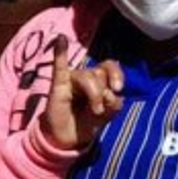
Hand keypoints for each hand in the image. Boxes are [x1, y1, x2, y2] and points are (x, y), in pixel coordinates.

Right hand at [40, 35, 124, 149]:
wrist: (69, 138)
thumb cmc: (88, 122)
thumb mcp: (108, 114)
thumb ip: (114, 103)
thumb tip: (112, 93)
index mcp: (101, 80)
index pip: (110, 66)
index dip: (117, 74)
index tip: (118, 89)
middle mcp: (87, 76)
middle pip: (100, 72)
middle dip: (104, 91)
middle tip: (101, 108)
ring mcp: (72, 79)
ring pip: (88, 76)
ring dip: (95, 95)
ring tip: (95, 110)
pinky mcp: (59, 85)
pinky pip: (60, 66)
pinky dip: (60, 52)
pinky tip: (61, 40)